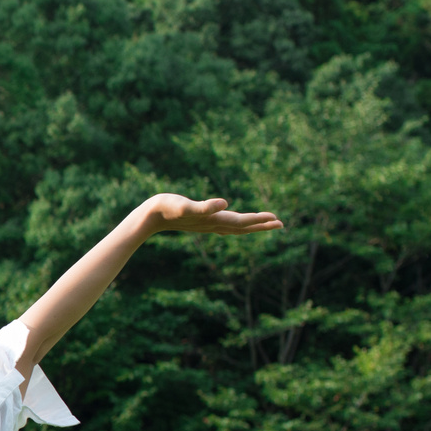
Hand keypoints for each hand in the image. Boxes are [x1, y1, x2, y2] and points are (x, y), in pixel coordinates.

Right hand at [140, 195, 283, 234]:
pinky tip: (236, 222)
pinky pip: (225, 225)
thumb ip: (204, 206)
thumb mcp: (185, 205)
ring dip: (251, 226)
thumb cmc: (166, 208)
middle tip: (280, 224)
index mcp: (213, 220)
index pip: (241, 222)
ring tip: (265, 223)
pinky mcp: (201, 222)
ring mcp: (207, 225)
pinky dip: (236, 224)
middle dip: (261, 225)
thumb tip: (224, 203)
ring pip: (235, 227)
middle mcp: (213, 225)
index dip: (259, 221)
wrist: (150, 217)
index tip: (276, 219)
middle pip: (242, 227)